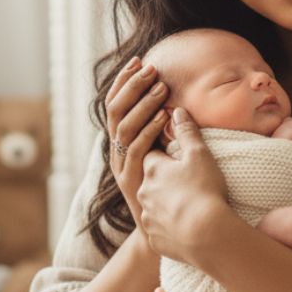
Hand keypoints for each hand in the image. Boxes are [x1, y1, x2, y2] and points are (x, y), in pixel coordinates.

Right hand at [105, 57, 170, 231]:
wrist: (162, 232)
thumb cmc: (169, 191)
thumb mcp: (164, 155)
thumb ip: (164, 131)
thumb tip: (176, 104)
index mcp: (120, 142)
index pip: (115, 103)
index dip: (124, 81)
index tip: (138, 60)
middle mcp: (116, 152)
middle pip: (115, 110)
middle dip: (132, 86)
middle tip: (150, 68)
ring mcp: (121, 167)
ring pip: (124, 127)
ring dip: (143, 103)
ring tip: (161, 87)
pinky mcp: (130, 181)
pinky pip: (137, 149)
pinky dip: (150, 130)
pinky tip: (164, 117)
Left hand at [138, 108, 233, 264]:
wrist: (206, 235)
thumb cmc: (204, 190)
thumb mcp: (199, 155)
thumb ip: (187, 132)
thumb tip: (176, 110)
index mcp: (152, 169)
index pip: (150, 155)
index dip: (164, 156)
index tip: (177, 159)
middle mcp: (144, 192)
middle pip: (150, 181)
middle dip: (164, 181)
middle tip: (185, 183)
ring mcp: (148, 218)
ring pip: (154, 207)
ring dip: (166, 205)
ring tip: (187, 207)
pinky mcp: (155, 238)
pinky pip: (159, 230)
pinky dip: (169, 227)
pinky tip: (185, 227)